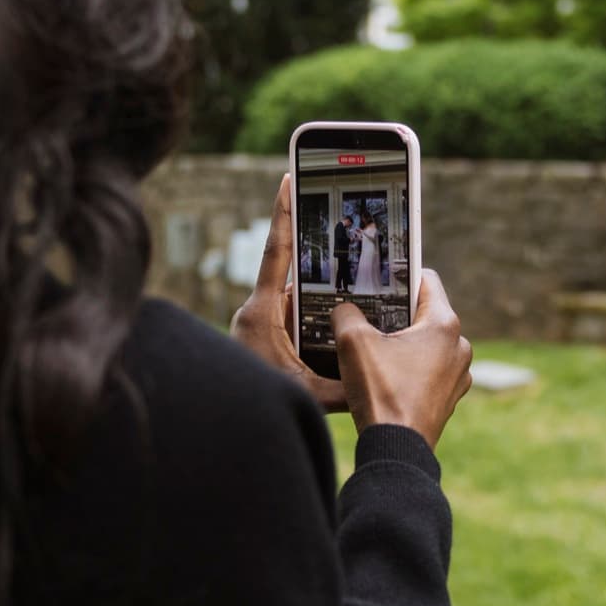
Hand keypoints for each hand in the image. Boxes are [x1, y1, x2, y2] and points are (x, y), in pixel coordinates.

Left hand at [231, 173, 349, 412]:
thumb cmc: (262, 406)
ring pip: (294, 302)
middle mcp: (255, 313)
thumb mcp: (313, 394)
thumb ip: (348, 379)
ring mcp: (256, 326)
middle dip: (322, 268)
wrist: (224, 427)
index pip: (275, 252)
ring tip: (348, 304)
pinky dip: (309, 323)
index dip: (283, 214)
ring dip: (318, 303)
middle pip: (294, 278)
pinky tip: (331, 334)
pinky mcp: (260, 339)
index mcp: (262, 313)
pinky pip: (289, 321)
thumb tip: (380, 367)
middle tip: (348, 249)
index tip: (288, 179)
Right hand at [330, 270, 472, 448]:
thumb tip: (344, 309)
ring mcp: (458, 375)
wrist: (397, 451)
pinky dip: (410, 368)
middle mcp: (460, 346)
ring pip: (427, 344)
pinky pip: (429, 371)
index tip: (380, 279)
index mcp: (444, 325)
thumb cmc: (381, 393)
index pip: (426, 280)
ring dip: (403, 343)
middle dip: (397, 313)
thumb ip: (346, 313)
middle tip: (369, 314)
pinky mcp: (449, 398)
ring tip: (373, 348)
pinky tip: (384, 375)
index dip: (401, 275)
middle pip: (426, 314)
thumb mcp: (352, 342)